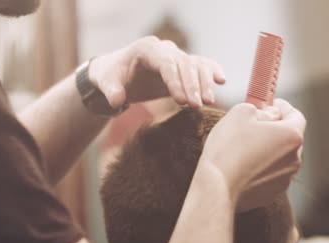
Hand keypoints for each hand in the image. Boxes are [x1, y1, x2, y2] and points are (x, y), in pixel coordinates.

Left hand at [88, 36, 225, 108]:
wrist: (118, 71)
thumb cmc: (113, 76)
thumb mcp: (107, 83)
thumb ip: (112, 91)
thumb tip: (117, 101)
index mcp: (147, 50)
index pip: (166, 63)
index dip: (175, 82)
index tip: (181, 101)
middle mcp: (165, 50)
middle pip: (185, 64)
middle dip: (192, 85)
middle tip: (197, 106)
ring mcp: (176, 56)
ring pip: (196, 64)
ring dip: (205, 82)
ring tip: (209, 102)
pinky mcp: (183, 66)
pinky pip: (201, 64)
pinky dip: (212, 70)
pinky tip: (221, 80)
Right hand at [198, 99, 305, 210]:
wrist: (217, 188)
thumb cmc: (228, 149)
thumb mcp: (240, 113)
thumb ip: (260, 109)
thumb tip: (268, 115)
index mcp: (291, 136)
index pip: (296, 116)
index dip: (284, 107)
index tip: (273, 104)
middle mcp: (294, 159)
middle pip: (289, 137)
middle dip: (275, 128)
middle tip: (256, 123)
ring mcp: (284, 179)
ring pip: (280, 157)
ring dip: (268, 149)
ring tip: (245, 146)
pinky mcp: (271, 193)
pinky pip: (269, 174)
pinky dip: (261, 167)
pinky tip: (242, 164)